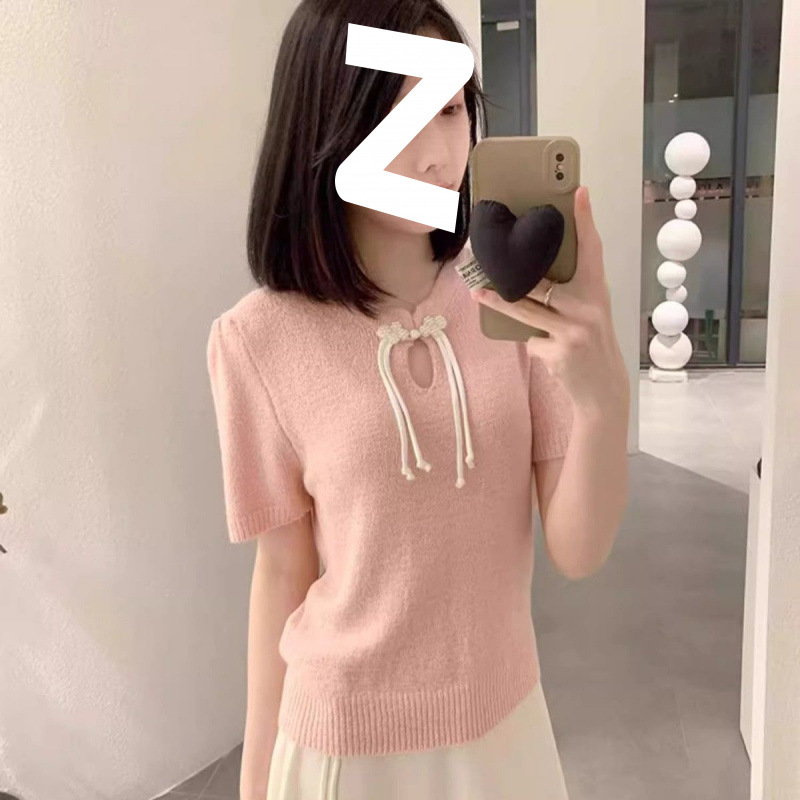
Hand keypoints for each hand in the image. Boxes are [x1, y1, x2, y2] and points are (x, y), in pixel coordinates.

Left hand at [470, 186, 628, 410]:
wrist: (604, 390)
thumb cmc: (591, 345)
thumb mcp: (589, 315)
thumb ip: (568, 296)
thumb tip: (526, 280)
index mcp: (597, 292)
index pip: (592, 250)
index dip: (585, 220)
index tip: (579, 191)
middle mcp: (588, 308)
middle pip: (542, 282)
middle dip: (513, 274)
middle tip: (487, 255)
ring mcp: (573, 331)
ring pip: (525, 311)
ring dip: (498, 302)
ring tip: (478, 293)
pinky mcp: (559, 353)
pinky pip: (531, 340)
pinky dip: (533, 344)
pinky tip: (548, 354)